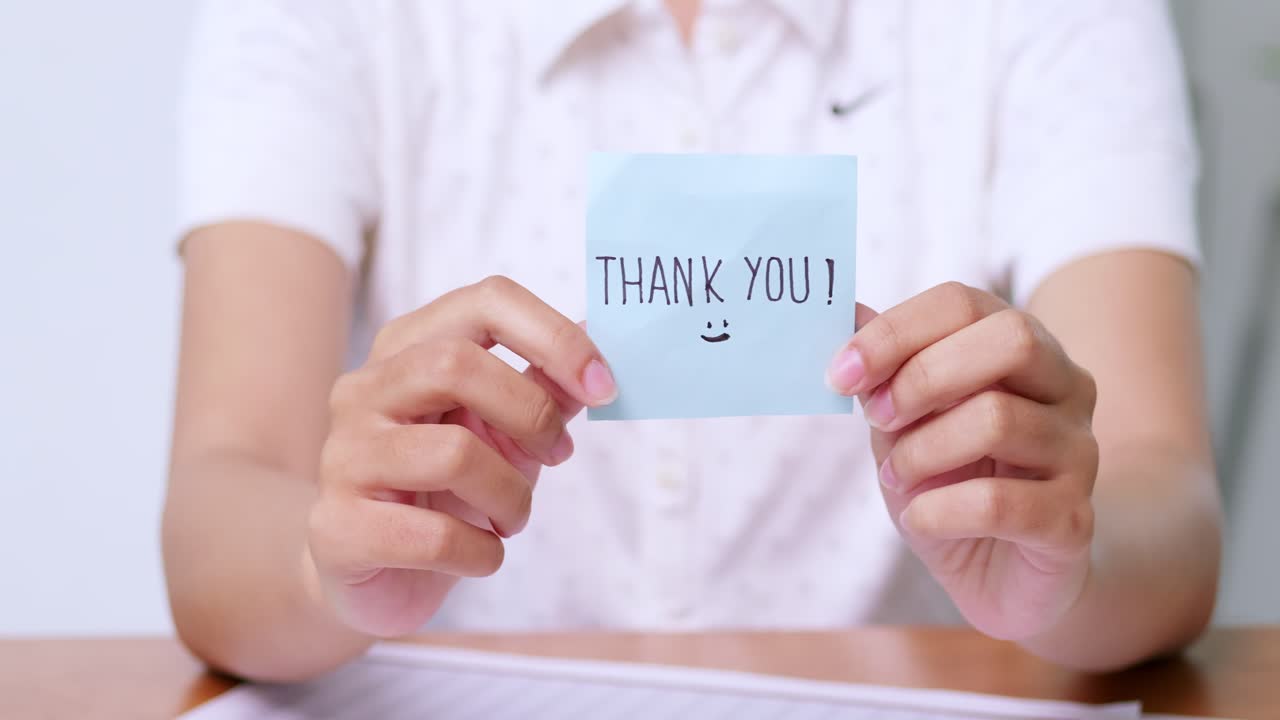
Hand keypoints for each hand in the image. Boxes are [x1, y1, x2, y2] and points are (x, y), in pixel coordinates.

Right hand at [308, 276, 616, 636]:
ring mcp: (344, 456)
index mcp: (407, 349)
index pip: (485, 301)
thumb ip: (543, 386)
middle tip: (556, 456)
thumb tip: (599, 327)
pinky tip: (481, 555)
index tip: (604, 385)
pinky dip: (481, 552)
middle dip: (531, 416)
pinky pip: (433, 535)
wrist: (373, 575)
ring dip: (512, 496)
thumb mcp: (503, 434)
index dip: (555, 337)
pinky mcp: (338, 528)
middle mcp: (364, 390)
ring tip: (511, 518)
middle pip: (457, 366)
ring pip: (452, 454)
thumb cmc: (444, 492)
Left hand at [827, 282, 1098, 640]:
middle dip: (923, 377)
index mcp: (1023, 347)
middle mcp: (1066, 387)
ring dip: (921, 451)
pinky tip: (921, 519)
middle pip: (1011, 339)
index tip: (841, 374)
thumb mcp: (904, 423)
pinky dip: (938, 510)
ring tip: (897, 477)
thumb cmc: (953, 485)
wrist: (1003, 575)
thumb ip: (884, 370)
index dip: (895, 331)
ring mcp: (1079, 451)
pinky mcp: (1073, 519)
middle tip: (877, 419)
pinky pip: (997, 501)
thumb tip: (846, 307)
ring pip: (998, 419)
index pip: (964, 302)